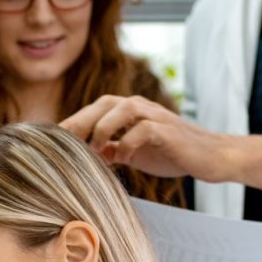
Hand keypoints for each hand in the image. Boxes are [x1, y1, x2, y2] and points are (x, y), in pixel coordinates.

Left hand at [61, 94, 229, 181]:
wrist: (210, 157)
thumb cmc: (172, 153)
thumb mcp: (135, 153)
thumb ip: (112, 150)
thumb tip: (86, 156)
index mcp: (128, 111)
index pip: (94, 110)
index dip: (72, 123)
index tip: (51, 141)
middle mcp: (140, 107)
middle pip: (103, 103)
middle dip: (80, 122)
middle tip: (61, 143)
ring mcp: (155, 115)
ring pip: (121, 108)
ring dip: (102, 128)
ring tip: (93, 150)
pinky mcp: (168, 129)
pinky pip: (143, 128)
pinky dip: (128, 142)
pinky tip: (122, 157)